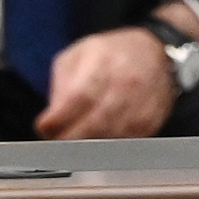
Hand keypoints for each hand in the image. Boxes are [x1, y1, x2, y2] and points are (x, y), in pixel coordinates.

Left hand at [35, 27, 177, 139]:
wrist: (154, 51)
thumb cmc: (109, 54)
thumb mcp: (76, 55)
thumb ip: (60, 86)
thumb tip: (52, 121)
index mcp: (102, 61)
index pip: (77, 98)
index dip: (56, 120)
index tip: (44, 127)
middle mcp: (126, 81)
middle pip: (93, 124)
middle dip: (68, 138)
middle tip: (56, 140)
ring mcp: (142, 102)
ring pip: (109, 137)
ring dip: (86, 146)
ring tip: (74, 141)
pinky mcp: (151, 119)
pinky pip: (125, 143)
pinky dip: (107, 147)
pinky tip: (97, 139)